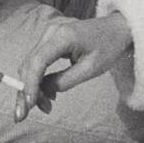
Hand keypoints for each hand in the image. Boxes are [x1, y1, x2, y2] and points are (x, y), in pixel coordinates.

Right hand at [13, 13, 132, 121]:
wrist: (117, 29)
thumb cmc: (109, 47)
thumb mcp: (90, 69)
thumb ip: (64, 81)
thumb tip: (42, 92)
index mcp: (63, 35)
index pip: (38, 61)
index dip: (30, 85)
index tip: (28, 105)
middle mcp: (51, 31)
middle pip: (29, 64)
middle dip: (26, 90)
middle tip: (29, 114)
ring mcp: (48, 33)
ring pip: (30, 64)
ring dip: (31, 86)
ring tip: (46, 106)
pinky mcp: (49, 39)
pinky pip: (37, 61)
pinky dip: (37, 78)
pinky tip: (47, 94)